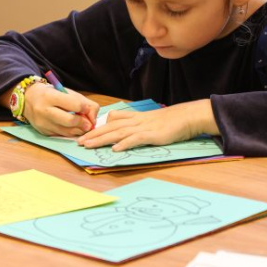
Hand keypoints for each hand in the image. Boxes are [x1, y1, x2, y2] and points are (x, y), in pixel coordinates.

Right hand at [22, 83, 98, 137]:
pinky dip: (70, 133)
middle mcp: (44, 110)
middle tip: (88, 124)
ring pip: (67, 131)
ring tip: (82, 126)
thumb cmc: (50, 94)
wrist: (27, 99)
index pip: (74, 104)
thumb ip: (83, 102)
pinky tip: (72, 128)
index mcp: (50, 96)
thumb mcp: (65, 92)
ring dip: (79, 130)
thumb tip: (93, 119)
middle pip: (70, 121)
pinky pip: (61, 135)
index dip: (84, 108)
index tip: (86, 108)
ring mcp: (43, 123)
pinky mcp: (43, 132)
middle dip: (83, 123)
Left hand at [77, 99, 216, 150]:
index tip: (84, 133)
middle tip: (79, 141)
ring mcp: (143, 127)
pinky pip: (136, 139)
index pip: (111, 121)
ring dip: (102, 139)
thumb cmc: (170, 120)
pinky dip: (125, 144)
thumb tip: (120, 126)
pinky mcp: (152, 135)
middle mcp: (136, 121)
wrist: (187, 117)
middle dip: (93, 134)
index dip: (97, 127)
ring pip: (118, 132)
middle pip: (110, 127)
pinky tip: (115, 149)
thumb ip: (134, 122)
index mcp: (135, 117)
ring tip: (89, 145)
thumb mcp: (149, 120)